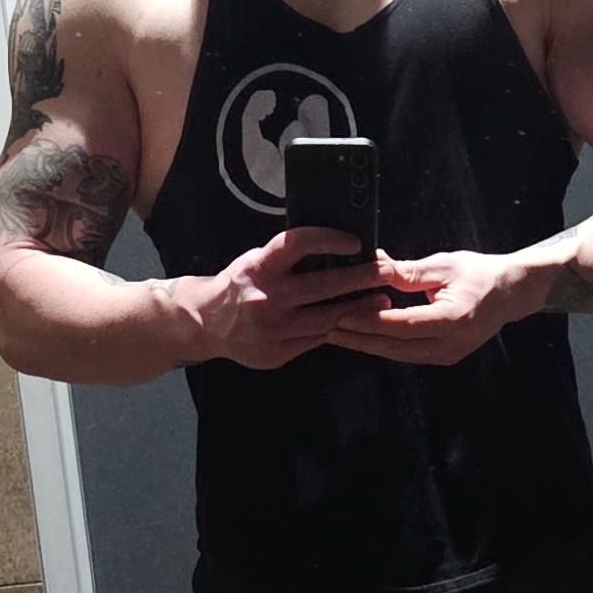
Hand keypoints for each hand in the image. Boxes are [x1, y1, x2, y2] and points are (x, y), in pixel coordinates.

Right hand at [178, 225, 387, 368]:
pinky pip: (315, 339)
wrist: (206, 323)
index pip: (298, 245)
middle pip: (321, 286)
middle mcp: (266, 298)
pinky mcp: (277, 352)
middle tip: (386, 272)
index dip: (329, 240)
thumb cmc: (238, 286)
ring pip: (325, 319)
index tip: (354, 242)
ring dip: (358, 308)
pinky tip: (356, 321)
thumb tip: (333, 249)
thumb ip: (287, 258)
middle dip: (359, 279)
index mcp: (259, 268)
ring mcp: (272, 329)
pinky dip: (336, 328)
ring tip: (382, 300)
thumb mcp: (255, 262)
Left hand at [328, 249, 532, 365]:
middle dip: (358, 339)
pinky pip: (406, 353)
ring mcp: (447, 355)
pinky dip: (383, 344)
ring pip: (397, 354)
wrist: (511, 293)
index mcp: (452, 320)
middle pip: (394, 347)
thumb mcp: (443, 265)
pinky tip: (362, 335)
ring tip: (337, 333)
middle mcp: (450, 344)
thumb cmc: (479, 274)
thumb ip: (406, 272)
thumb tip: (372, 265)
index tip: (339, 314)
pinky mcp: (443, 357)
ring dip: (367, 344)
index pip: (399, 325)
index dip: (367, 321)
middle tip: (326, 328)